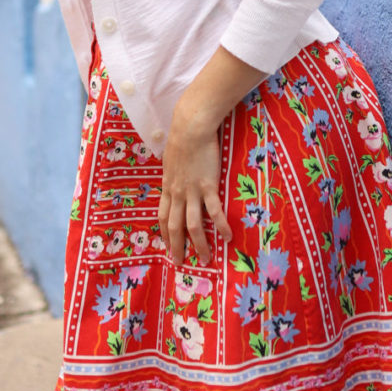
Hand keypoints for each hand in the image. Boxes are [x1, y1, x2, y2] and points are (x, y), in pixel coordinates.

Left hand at [158, 95, 232, 265]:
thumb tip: (174, 171)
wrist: (190, 127)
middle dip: (176, 247)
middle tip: (180, 263)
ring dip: (198, 244)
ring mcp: (192, 191)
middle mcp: (177, 192)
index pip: (163, 215)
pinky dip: (221, 226)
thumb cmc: (182, 136)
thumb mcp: (171, 157)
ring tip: (205, 259)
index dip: (164, 232)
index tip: (166, 245)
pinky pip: (214, 212)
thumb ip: (174, 169)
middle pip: (174, 226)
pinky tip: (228, 237)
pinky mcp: (207, 186)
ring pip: (192, 225)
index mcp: (168, 186)